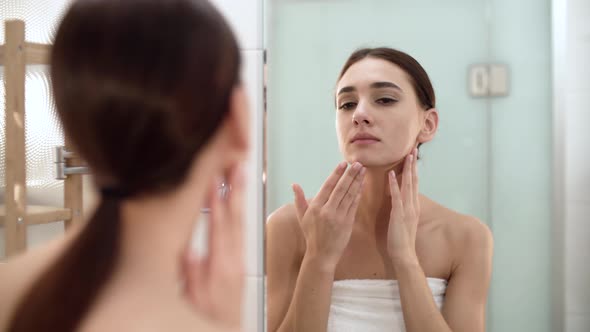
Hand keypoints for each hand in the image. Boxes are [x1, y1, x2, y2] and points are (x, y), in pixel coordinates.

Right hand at [182, 164, 244, 328]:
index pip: (219, 226)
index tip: (216, 178)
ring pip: (240, 222)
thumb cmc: (206, 317)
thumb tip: (190, 251)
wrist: (226, 330)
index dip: (218, 201)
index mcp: (220, 265)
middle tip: (238, 166)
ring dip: (240, 197)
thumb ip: (192, 275)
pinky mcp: (238, 262)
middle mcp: (232, 259)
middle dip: (235, 190)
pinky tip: (238, 202)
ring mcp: (238, 260)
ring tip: (241, 175)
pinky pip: (242, 232)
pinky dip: (240, 213)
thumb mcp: (192, 299)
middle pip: (235, 218)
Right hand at [292, 162, 364, 268]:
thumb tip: (294, 184)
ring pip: (350, 195)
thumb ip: (299, 200)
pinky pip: (354, 205)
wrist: (322, 255)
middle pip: (341, 188)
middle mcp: (327, 210)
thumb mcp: (302, 217)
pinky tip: (362, 185)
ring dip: (357, 182)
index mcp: (316, 207)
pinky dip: (359, 194)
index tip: (343, 164)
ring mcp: (339, 217)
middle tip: (358, 163)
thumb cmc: (311, 235)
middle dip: (350, 174)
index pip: (328, 186)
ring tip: (363, 171)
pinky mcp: (348, 223)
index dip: (337, 174)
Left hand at [387, 149, 419, 265]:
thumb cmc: (401, 240)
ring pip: (408, 186)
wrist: (404, 254)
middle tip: (413, 151)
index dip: (413, 171)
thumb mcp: (403, 222)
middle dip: (413, 166)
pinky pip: (396, 196)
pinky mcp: (399, 214)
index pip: (414, 185)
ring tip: (406, 157)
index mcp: (413, 207)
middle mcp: (412, 205)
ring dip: (407, 170)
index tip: (412, 159)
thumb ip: (403, 210)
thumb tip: (400, 201)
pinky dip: (394, 185)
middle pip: (414, 181)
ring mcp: (407, 209)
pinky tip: (391, 174)